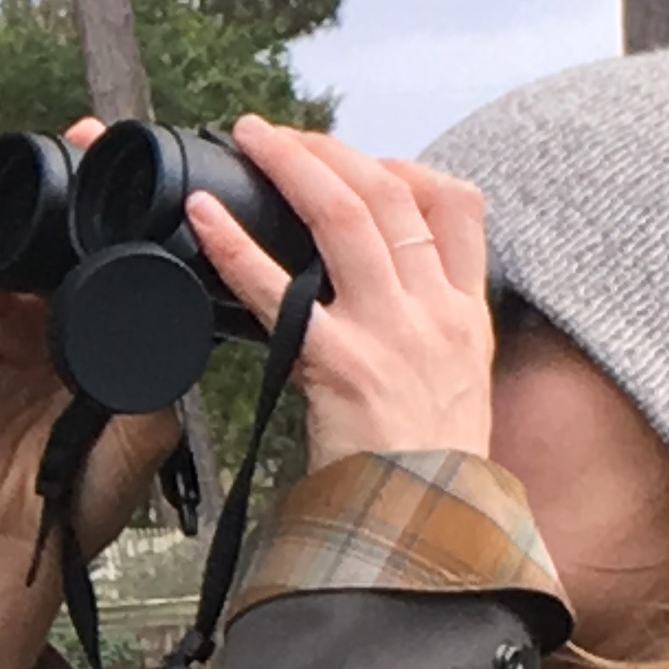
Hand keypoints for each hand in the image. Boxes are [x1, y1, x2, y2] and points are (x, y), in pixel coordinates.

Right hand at [0, 121, 186, 668]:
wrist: (8, 542)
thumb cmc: (82, 505)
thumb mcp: (141, 437)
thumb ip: (160, 382)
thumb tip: (196, 327)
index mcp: (126, 347)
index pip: (143, 267)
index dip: (157, 221)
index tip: (177, 179)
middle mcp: (76, 329)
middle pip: (86, 241)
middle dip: (93, 184)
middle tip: (97, 133)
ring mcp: (23, 331)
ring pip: (35, 247)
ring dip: (42, 198)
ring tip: (55, 148)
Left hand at [186, 117, 494, 468]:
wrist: (430, 533)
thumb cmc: (430, 478)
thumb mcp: (456, 394)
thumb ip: (427, 339)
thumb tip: (377, 304)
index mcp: (465, 316)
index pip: (459, 208)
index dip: (409, 169)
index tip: (365, 162)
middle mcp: (434, 311)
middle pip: (391, 194)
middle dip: (332, 150)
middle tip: (281, 135)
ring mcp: (390, 332)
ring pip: (345, 215)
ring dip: (292, 163)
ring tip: (249, 138)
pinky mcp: (341, 364)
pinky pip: (280, 290)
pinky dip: (236, 247)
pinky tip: (203, 220)